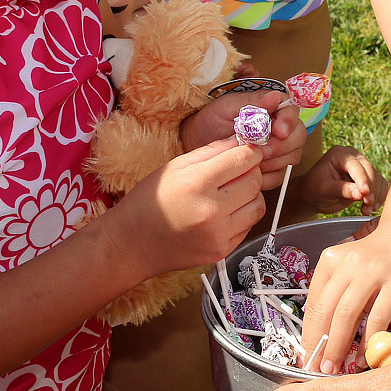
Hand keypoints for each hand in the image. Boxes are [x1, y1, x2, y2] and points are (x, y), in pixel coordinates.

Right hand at [118, 137, 266, 277]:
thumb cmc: (149, 202)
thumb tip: (241, 140)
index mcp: (197, 183)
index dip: (252, 150)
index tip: (251, 148)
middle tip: (239, 169)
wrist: (132, 245)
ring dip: (251, 194)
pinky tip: (224, 211)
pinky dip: (242, 215)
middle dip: (251, 170)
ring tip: (231, 191)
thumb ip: (212, 151)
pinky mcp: (222, 251)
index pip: (243, 159)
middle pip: (255, 181)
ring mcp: (218, 234)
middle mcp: (211, 210)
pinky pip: (248, 226)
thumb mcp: (175, 166)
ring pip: (258, 205)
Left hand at [179, 90, 305, 190]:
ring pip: (293, 156)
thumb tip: (275, 97)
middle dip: (282, 145)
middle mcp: (277, 127)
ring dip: (275, 161)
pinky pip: (280, 176)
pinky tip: (251, 172)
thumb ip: (251, 101)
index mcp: (269, 107)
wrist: (194, 145)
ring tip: (252, 160)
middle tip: (262, 150)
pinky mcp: (272, 169)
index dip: (289, 121)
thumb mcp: (225, 107)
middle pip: (299, 135)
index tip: (278, 131)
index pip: (291, 110)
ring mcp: (277, 149)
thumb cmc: (208, 122)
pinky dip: (267, 176)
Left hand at [298, 219, 390, 374]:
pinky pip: (378, 316)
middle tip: (317, 368)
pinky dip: (369, 340)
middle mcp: (348, 263)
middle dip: (319, 345)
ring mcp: (372, 271)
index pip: (314, 302)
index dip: (308, 333)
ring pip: (346, 315)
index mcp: (332, 260)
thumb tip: (323, 330)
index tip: (307, 354)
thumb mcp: (350, 265)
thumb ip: (337, 290)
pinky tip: (367, 355)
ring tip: (337, 367)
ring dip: (339, 346)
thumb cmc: (381, 254)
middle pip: (326, 310)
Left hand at [299, 146, 387, 214]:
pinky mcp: (368, 178)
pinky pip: (380, 186)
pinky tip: (371, 207)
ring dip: (375, 195)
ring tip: (366, 210)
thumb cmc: (315, 188)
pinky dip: (378, 197)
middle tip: (368, 204)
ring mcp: (362, 166)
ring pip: (377, 179)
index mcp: (339, 154)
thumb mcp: (325, 189)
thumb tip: (361, 194)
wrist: (315, 195)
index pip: (355, 166)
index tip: (366, 193)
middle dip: (371, 189)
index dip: (362, 179)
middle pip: (369, 171)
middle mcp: (353, 157)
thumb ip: (343, 190)